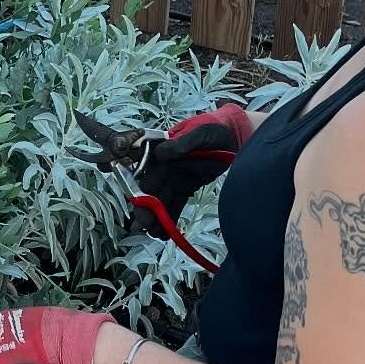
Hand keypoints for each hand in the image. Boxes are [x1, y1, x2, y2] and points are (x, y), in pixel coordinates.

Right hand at [73, 105, 253, 237]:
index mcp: (162, 147)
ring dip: (155, 216)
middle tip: (142, 224)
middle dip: (144, 206)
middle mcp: (163, 163)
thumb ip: (182, 143)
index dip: (130, 176)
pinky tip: (164, 232)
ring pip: (160, 199)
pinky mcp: (185, 186)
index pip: (140, 162)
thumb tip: (161, 155)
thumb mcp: (201, 133)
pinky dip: (169, 218)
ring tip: (152, 233)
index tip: (128, 192)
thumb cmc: (216, 130)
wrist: (236, 138)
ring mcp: (173, 176)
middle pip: (148, 186)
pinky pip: (174, 203)